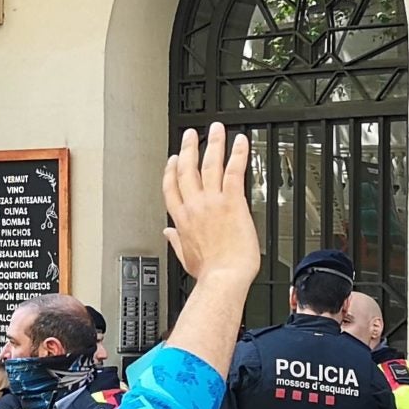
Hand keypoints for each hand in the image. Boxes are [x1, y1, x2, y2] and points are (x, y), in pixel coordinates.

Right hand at [160, 124, 256, 286]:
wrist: (224, 278)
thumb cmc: (209, 273)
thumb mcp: (185, 257)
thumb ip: (176, 241)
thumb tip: (168, 234)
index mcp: (181, 219)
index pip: (171, 187)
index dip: (170, 170)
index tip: (173, 159)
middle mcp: (194, 206)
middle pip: (186, 169)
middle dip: (188, 149)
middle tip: (190, 135)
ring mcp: (212, 202)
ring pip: (209, 164)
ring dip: (212, 143)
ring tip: (215, 130)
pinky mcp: (232, 202)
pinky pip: (234, 171)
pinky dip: (237, 154)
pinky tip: (240, 142)